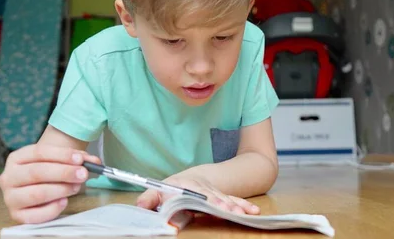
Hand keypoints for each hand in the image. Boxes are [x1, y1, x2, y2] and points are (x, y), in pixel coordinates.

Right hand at [0, 144, 101, 223]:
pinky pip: (35, 215)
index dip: (61, 155)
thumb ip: (78, 159)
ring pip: (37, 193)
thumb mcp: (59, 160)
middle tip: (83, 174)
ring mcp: (10, 197)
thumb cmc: (49, 170)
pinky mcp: (16, 215)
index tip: (80, 159)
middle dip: (63, 173)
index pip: (39, 152)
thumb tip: (95, 161)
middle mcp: (8, 177)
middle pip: (37, 172)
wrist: (38, 185)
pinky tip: (64, 202)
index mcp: (16, 158)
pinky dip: (52, 209)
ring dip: (60, 189)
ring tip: (76, 187)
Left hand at [136, 175, 260, 214]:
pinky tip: (253, 212)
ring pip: (226, 199)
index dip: (204, 201)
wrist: (189, 178)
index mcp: (187, 186)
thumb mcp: (158, 190)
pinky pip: (235, 200)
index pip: (195, 194)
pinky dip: (244, 205)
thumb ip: (150, 198)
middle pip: (214, 197)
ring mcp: (214, 193)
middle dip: (223, 204)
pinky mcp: (223, 197)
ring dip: (235, 206)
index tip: (213, 206)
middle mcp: (203, 188)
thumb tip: (140, 205)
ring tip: (245, 213)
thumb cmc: (172, 189)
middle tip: (231, 211)